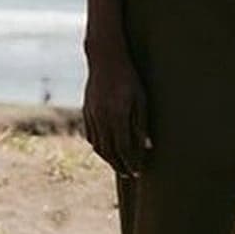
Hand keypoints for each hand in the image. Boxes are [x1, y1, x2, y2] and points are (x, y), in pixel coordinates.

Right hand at [82, 46, 150, 175]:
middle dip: (120, 166)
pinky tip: (106, 150)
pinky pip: (91, 135)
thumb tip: (147, 147)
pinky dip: (98, 146)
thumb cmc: (129, 77)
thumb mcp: (141, 99)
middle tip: (130, 175)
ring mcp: (92, 115)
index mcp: (117, 115)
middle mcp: (102, 118)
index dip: (131, 162)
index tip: (138, 172)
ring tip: (119, 166)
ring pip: (98, 145)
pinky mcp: (86, 111)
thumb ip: (141, 124)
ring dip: (109, 159)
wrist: (105, 59)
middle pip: (109, 151)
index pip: (124, 147)